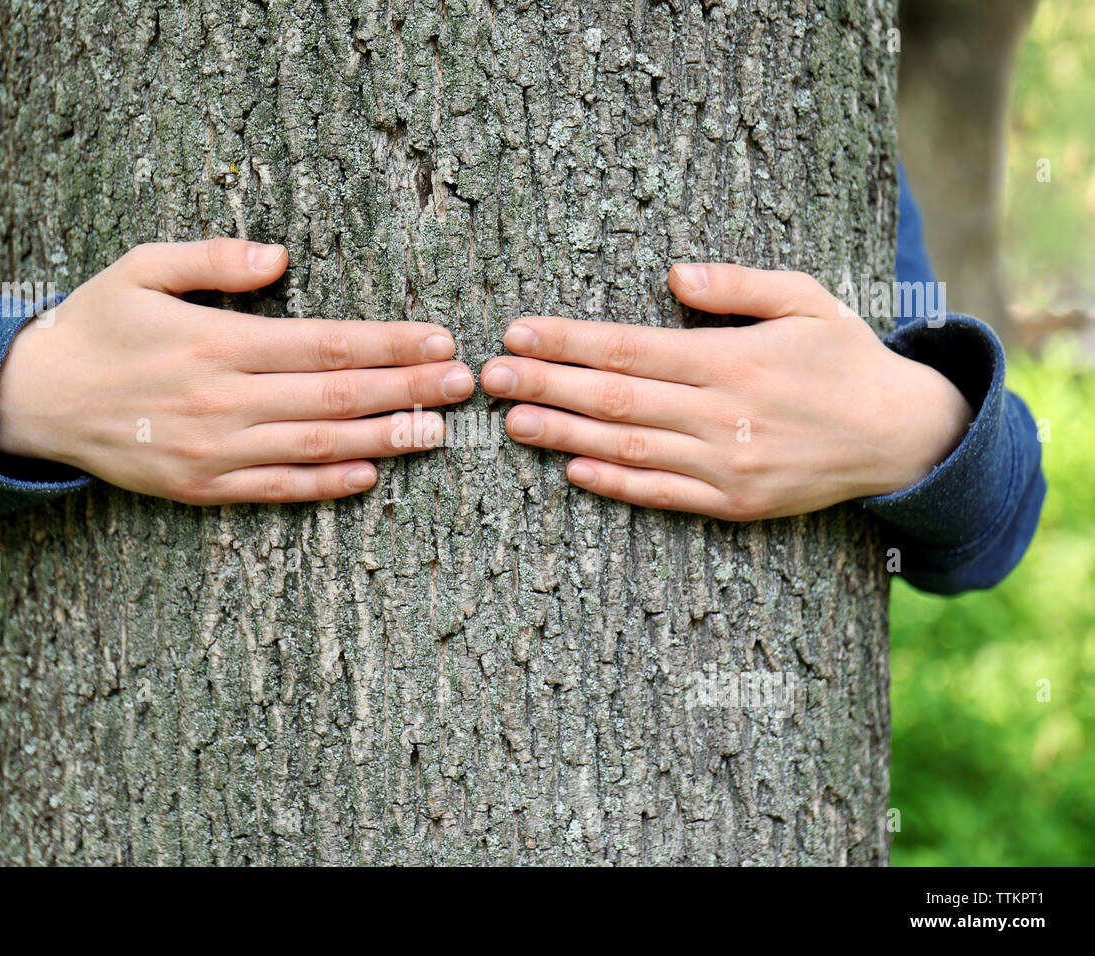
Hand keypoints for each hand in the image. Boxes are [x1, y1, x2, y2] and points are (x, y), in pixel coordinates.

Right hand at [0, 238, 474, 503]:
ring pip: (317, 446)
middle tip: (463, 384)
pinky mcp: (202, 488)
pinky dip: (326, 485)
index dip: (388, 343)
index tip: (438, 339)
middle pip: (336, 397)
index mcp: (214, 343)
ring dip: (384, 440)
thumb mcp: (141, 269)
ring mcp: (214, 452)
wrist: (33, 402)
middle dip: (408, 389)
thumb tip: (281, 257)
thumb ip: (213, 259)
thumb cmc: (95, 326)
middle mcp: (222, 401)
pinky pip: (277, 490)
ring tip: (438, 432)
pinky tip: (370, 476)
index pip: (324, 344)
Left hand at [479, 264, 971, 520]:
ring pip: (628, 449)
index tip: (518, 331)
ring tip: (511, 421)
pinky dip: (615, 484)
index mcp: (733, 359)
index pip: (629, 348)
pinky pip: (662, 495)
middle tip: (490, 376)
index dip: (568, 341)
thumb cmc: (845, 359)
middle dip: (546, 384)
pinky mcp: (734, 504)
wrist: (902, 437)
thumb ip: (738, 285)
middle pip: (614, 399)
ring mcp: (727, 465)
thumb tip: (674, 273)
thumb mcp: (807, 300)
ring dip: (563, 435)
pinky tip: (571, 471)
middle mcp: (723, 414)